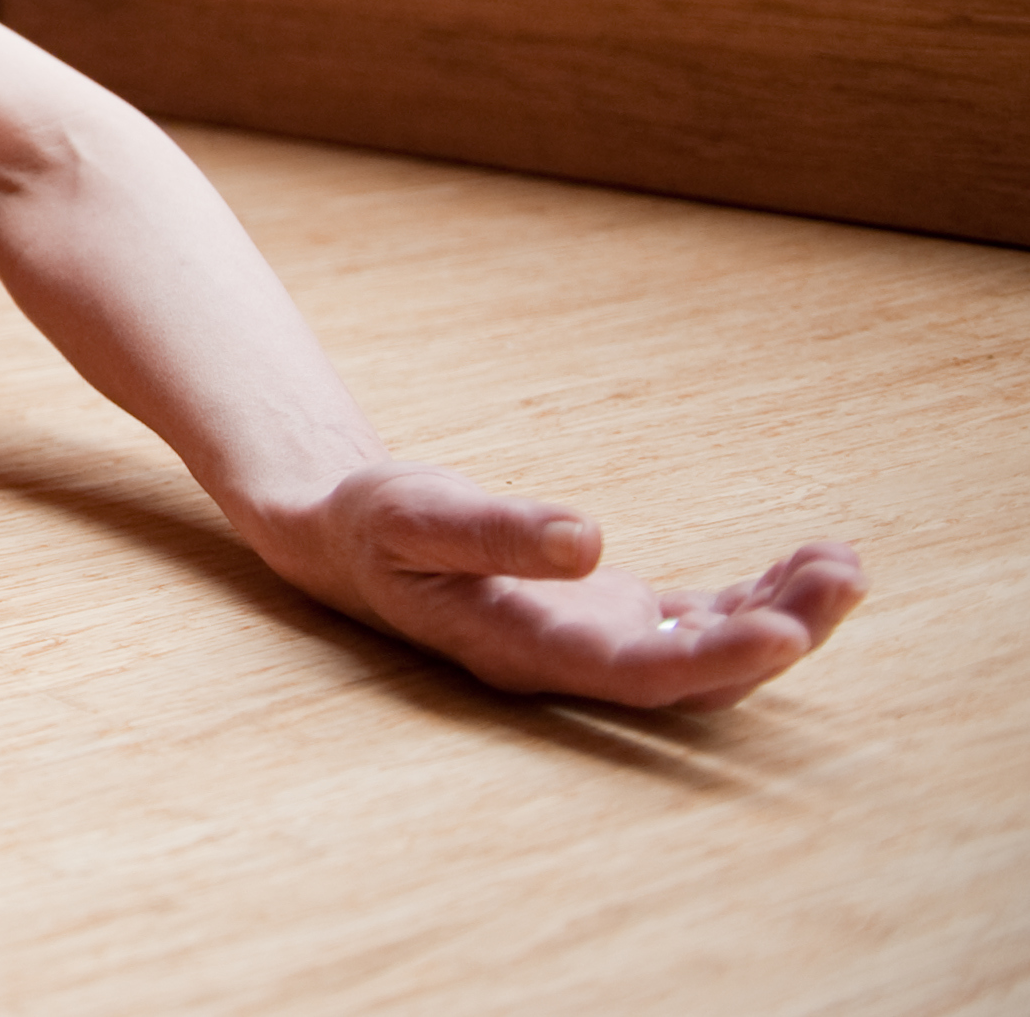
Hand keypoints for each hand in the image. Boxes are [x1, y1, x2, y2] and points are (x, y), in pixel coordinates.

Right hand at [263, 462, 865, 710]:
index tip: (785, 633)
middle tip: (840, 576)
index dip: (715, 660)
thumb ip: (496, 530)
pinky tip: (799, 567)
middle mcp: (569, 662)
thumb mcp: (414, 515)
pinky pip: (697, 621)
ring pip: (709, 653)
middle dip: (778, 631)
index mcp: (520, 647)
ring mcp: (595, 643)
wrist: (348, 541)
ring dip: (782, 617)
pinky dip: (754, 600)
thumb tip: (589, 539)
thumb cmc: (373, 526)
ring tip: (838, 565)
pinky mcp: (608, 617)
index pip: (634, 672)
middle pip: (695, 675)